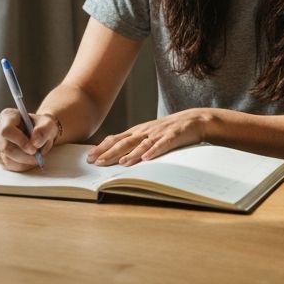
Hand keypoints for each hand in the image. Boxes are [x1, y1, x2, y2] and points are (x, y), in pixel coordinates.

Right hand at [0, 109, 58, 170]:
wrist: (38, 133)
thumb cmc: (40, 126)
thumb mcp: (47, 124)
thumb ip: (44, 130)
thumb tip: (35, 142)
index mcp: (7, 116)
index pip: (7, 130)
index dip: (20, 141)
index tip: (33, 149)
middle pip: (6, 148)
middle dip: (24, 156)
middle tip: (38, 158)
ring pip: (7, 159)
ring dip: (24, 162)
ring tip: (36, 158)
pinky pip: (7, 165)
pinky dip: (21, 166)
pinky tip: (29, 161)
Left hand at [86, 109, 212, 166]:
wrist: (193, 120)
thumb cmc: (168, 130)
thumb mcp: (148, 134)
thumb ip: (134, 142)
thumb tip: (116, 154)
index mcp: (138, 131)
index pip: (116, 139)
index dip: (103, 148)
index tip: (89, 157)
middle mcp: (145, 131)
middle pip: (125, 142)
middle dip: (110, 152)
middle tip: (97, 162)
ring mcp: (159, 133)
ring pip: (142, 144)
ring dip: (131, 154)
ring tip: (120, 163)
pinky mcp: (173, 136)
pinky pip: (163, 145)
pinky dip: (154, 151)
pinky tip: (147, 158)